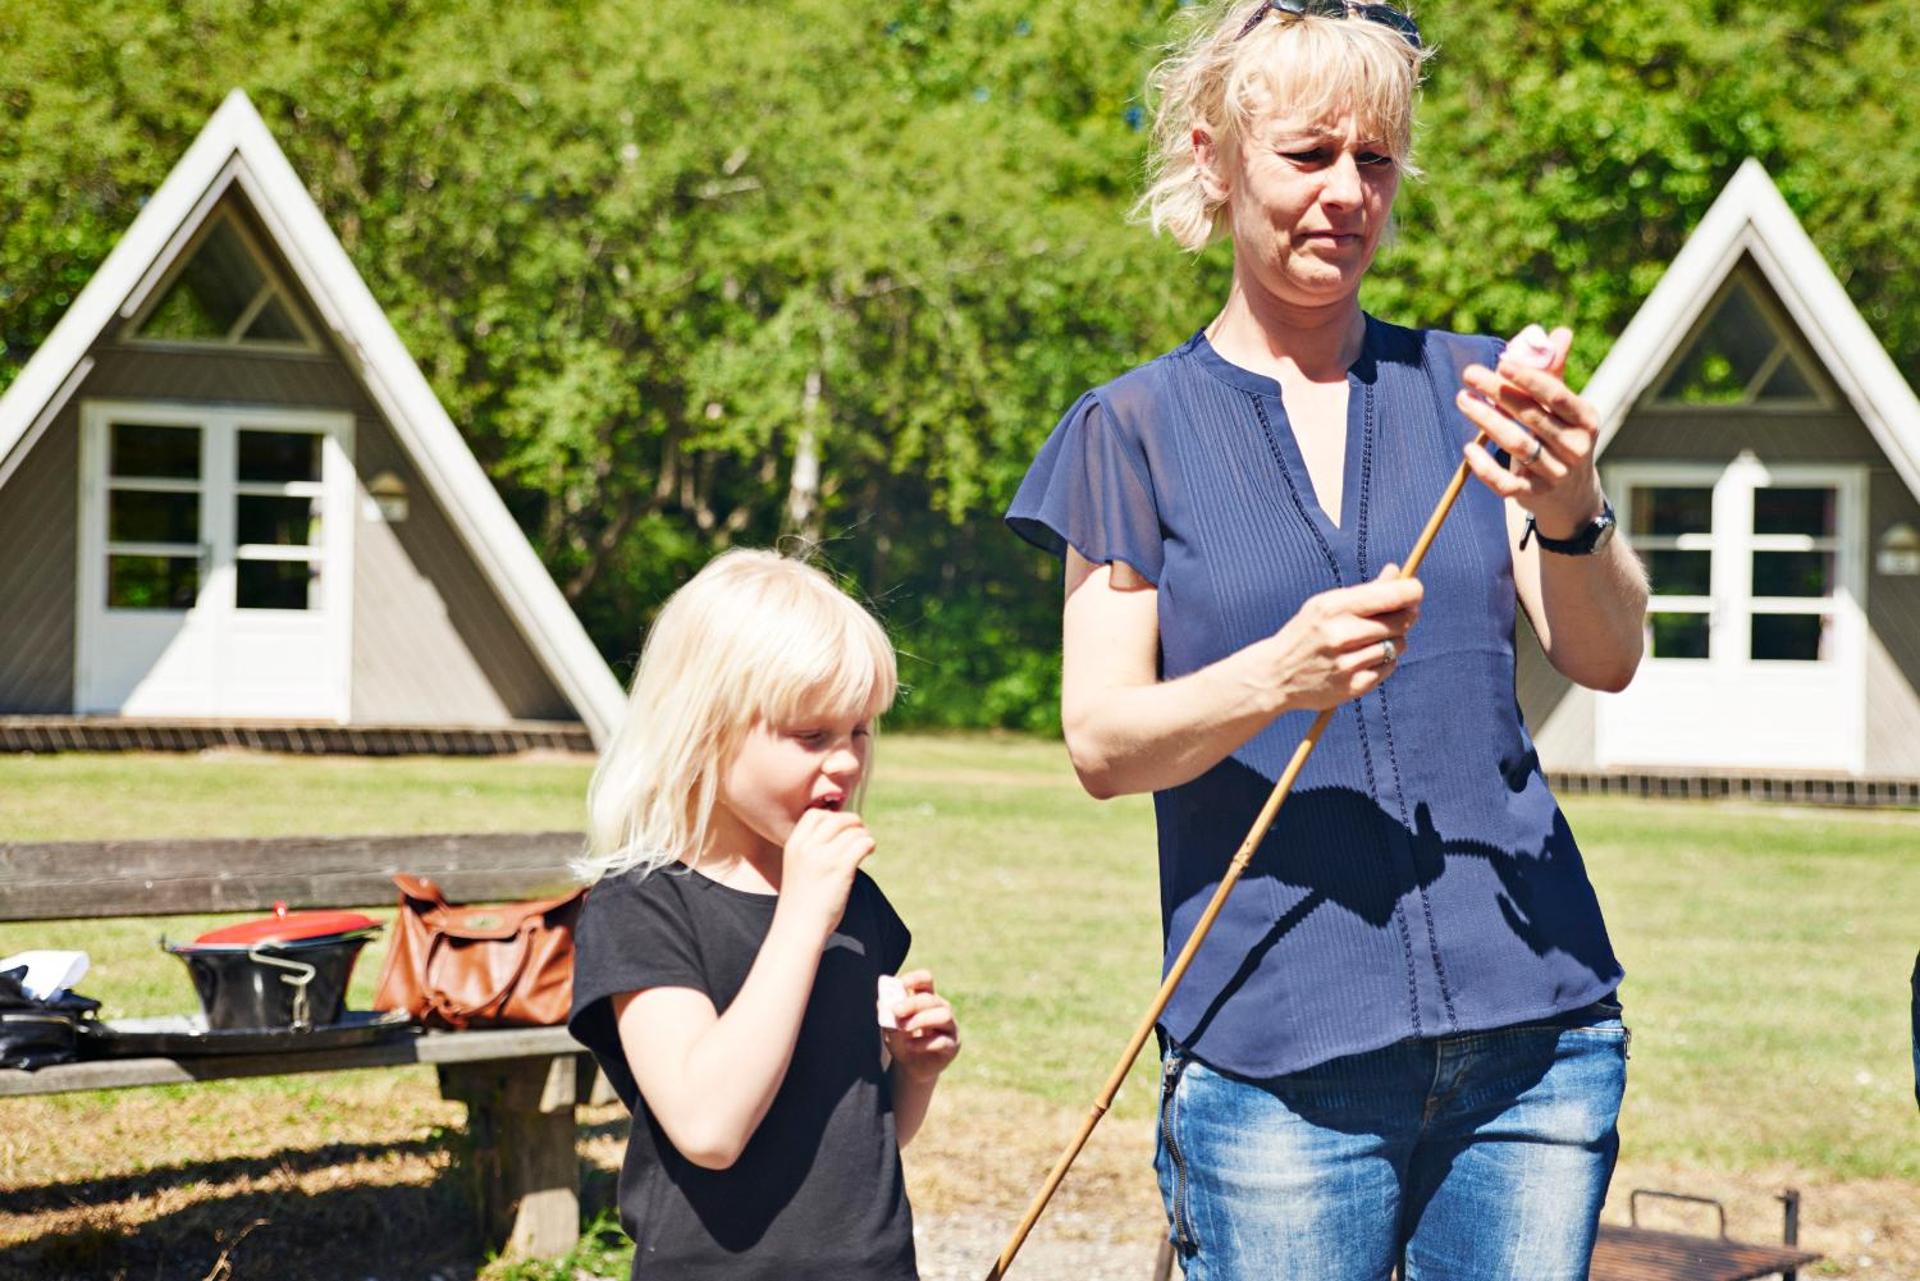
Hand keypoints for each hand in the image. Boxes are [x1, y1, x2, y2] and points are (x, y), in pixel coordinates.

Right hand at [774, 808, 874, 939]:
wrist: (798, 928)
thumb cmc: (801, 902)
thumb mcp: (798, 867)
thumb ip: (813, 850)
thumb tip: (842, 832)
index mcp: (794, 844)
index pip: (814, 814)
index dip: (831, 816)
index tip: (840, 828)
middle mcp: (808, 847)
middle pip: (837, 818)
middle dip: (852, 822)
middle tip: (859, 833)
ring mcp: (824, 857)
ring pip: (853, 830)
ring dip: (863, 835)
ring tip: (865, 845)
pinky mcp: (841, 869)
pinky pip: (862, 843)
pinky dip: (869, 844)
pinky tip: (869, 852)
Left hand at [881, 969, 959, 1081]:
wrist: (909, 1067)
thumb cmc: (901, 1041)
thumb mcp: (890, 1027)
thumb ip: (888, 1015)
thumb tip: (883, 1002)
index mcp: (926, 997)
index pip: (926, 980)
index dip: (914, 979)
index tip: (900, 985)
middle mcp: (941, 1008)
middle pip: (931, 998)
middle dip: (913, 1003)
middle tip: (896, 1011)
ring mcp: (950, 1026)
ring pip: (943, 1015)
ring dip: (921, 1020)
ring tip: (903, 1028)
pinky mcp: (952, 1045)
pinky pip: (942, 1040)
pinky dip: (924, 1043)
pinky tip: (910, 1046)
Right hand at [1261, 564, 1422, 712]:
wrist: (1275, 675)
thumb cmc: (1306, 633)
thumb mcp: (1326, 605)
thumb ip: (1365, 591)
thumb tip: (1398, 572)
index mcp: (1333, 608)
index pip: (1388, 596)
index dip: (1411, 591)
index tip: (1415, 590)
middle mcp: (1340, 635)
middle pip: (1400, 621)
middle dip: (1407, 615)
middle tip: (1401, 615)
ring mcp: (1347, 663)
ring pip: (1397, 645)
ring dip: (1395, 640)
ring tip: (1374, 640)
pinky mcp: (1353, 686)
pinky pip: (1389, 668)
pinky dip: (1385, 662)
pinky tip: (1366, 659)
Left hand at [1455, 326, 1606, 537]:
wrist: (1573, 497)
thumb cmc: (1562, 439)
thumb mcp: (1566, 411)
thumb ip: (1555, 374)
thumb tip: (1560, 332)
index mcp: (1586, 420)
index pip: (1558, 396)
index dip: (1530, 379)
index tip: (1502, 362)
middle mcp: (1575, 447)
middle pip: (1532, 417)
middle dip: (1498, 393)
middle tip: (1470, 374)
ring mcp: (1556, 474)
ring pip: (1516, 445)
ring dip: (1486, 421)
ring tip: (1463, 399)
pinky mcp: (1534, 495)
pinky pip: (1505, 483)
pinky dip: (1484, 467)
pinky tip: (1468, 448)